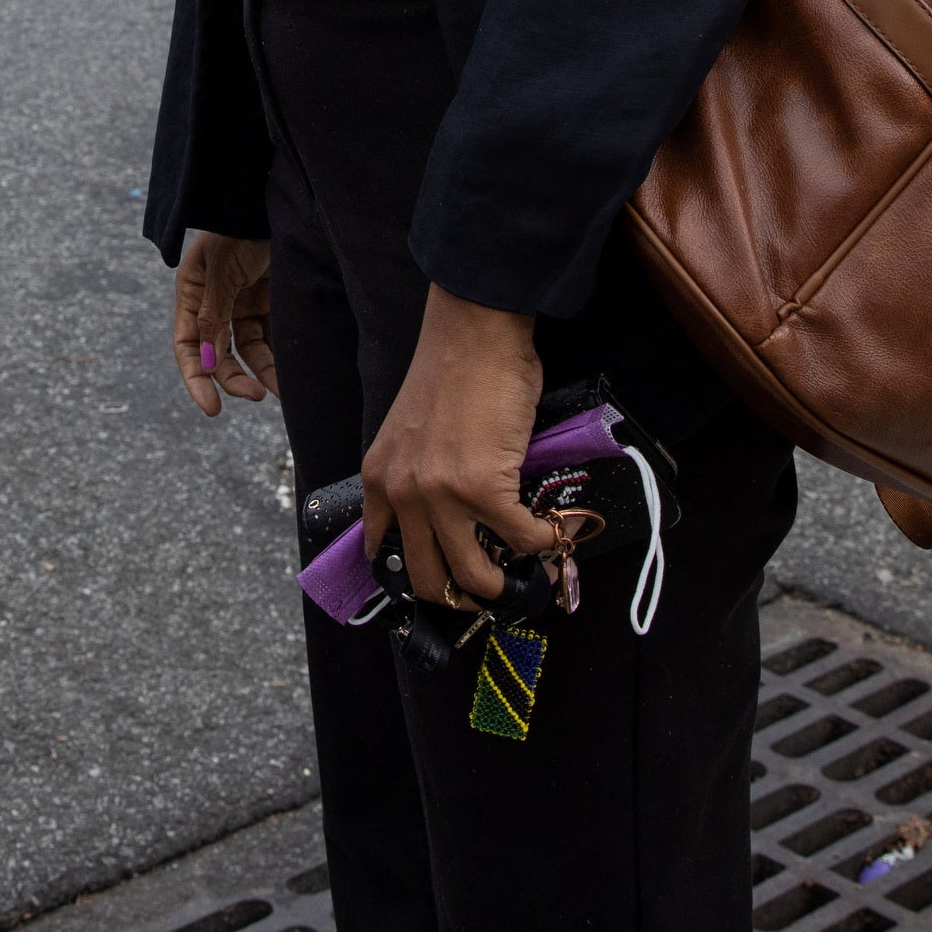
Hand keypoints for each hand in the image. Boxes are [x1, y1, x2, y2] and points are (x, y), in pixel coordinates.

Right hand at [172, 232, 276, 415]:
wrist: (276, 202)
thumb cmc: (239, 228)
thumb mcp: (221, 269)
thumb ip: (214, 314)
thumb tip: (208, 362)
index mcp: (192, 295)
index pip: (189, 347)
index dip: (197, 379)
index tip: (213, 408)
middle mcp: (215, 304)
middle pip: (219, 356)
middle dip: (234, 379)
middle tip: (256, 396)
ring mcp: (243, 304)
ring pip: (249, 352)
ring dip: (262, 372)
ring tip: (282, 390)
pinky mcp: (269, 303)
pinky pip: (271, 338)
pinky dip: (278, 356)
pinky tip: (290, 372)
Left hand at [359, 285, 562, 607]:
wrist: (474, 332)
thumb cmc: (452, 371)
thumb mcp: (412, 433)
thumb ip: (420, 476)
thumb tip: (455, 518)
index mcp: (379, 479)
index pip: (381, 553)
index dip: (415, 578)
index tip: (442, 583)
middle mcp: (401, 494)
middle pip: (425, 581)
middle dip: (459, 599)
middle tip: (487, 590)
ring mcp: (440, 496)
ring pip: (472, 576)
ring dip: (502, 585)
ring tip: (520, 574)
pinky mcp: (483, 489)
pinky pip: (519, 538)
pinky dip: (542, 541)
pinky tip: (551, 530)